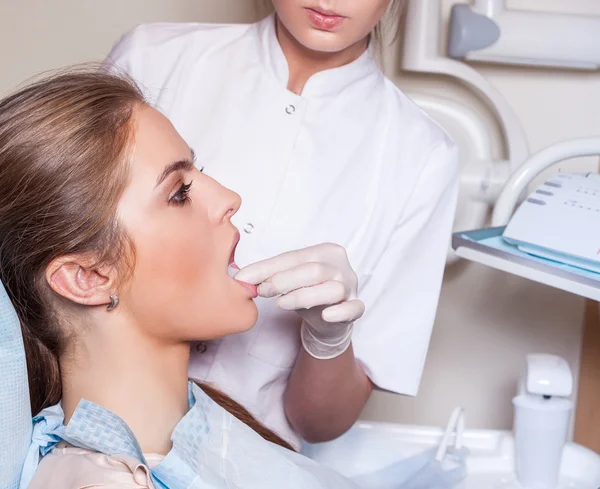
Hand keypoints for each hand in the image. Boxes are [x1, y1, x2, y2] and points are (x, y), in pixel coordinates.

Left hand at [234, 243, 364, 359]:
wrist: (328, 317)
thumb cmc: (308, 291)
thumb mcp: (289, 278)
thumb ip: (270, 274)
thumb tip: (241, 277)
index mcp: (325, 251)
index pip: (293, 258)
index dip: (267, 268)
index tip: (244, 278)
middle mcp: (340, 266)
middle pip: (313, 270)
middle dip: (282, 281)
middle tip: (262, 291)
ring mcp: (351, 287)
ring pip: (331, 289)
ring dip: (302, 296)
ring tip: (282, 303)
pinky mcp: (355, 307)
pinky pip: (354, 308)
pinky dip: (340, 312)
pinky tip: (326, 315)